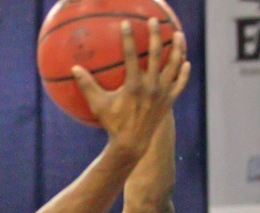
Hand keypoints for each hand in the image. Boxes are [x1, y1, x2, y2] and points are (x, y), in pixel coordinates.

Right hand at [72, 19, 189, 161]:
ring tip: (179, 35)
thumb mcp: (98, 105)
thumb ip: (87, 86)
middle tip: (154, 21)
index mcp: (134, 85)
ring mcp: (163, 93)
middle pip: (157, 54)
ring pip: (174, 66)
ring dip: (178, 49)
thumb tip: (74, 68)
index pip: (131, 56)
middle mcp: (151, 86)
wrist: (132, 144)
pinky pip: (180, 83)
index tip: (127, 24)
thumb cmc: (113, 123)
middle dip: (156, 35)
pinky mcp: (169, 101)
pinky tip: (185, 62)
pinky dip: (183, 73)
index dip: (129, 38)